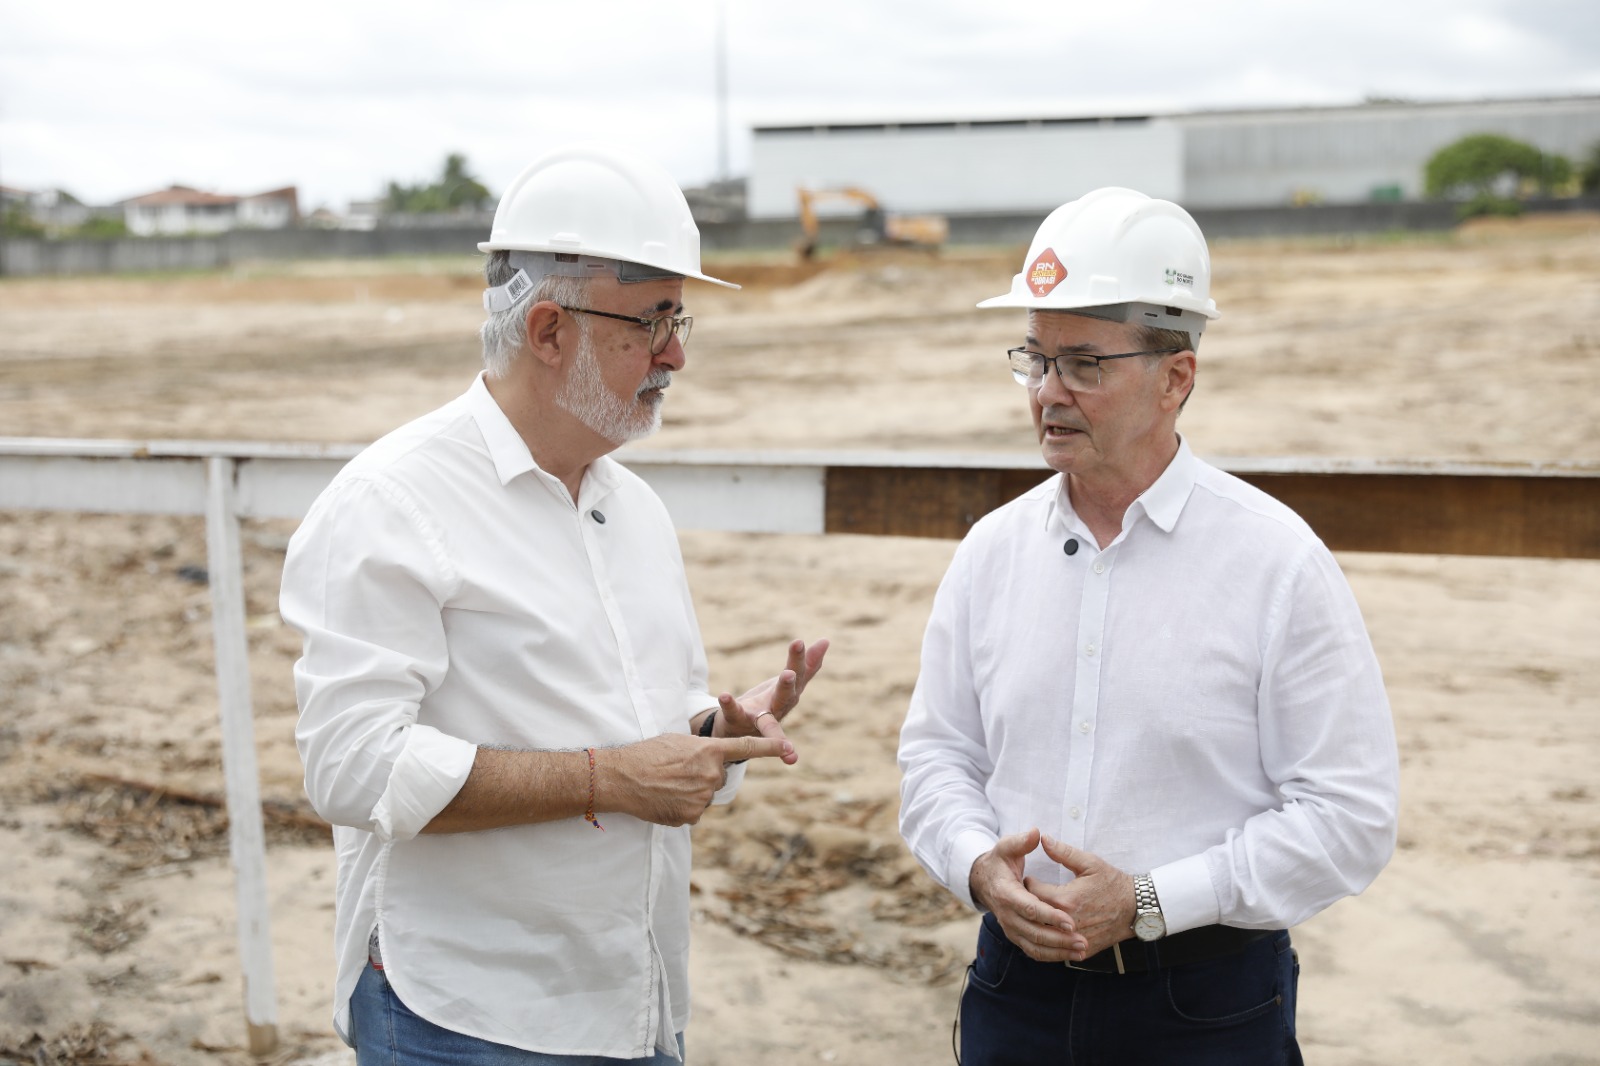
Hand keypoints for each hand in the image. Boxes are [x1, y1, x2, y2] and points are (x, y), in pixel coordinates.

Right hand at [600, 733, 788, 826]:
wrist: (622, 778)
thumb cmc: (646, 754)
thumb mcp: (677, 742)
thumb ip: (701, 751)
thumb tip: (709, 762)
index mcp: (709, 751)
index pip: (746, 748)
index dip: (770, 747)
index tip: (789, 747)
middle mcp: (711, 774)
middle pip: (718, 777)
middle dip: (703, 776)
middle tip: (677, 772)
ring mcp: (702, 797)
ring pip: (705, 796)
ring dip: (691, 792)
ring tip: (667, 785)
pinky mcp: (692, 816)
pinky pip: (695, 812)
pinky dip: (683, 807)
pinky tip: (666, 799)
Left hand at [714, 638, 828, 764]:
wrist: (739, 729)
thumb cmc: (769, 704)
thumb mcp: (789, 684)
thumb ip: (808, 666)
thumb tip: (826, 641)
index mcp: (790, 695)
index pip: (802, 674)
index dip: (812, 659)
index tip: (824, 641)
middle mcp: (778, 708)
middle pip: (787, 694)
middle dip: (790, 683)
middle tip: (790, 672)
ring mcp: (759, 718)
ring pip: (769, 714)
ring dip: (772, 701)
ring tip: (782, 679)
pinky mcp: (738, 721)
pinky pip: (735, 713)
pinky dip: (730, 705)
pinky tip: (725, 695)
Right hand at [968, 828, 1085, 961]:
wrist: (983, 881)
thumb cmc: (1000, 862)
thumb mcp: (1007, 847)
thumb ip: (1022, 842)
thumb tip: (1037, 833)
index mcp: (1006, 893)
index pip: (1030, 908)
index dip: (1050, 915)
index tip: (1070, 919)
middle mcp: (1007, 915)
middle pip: (1034, 932)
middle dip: (1060, 938)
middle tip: (1083, 940)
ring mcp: (1011, 928)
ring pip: (1035, 946)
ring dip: (1059, 951)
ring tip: (1082, 950)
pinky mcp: (1016, 936)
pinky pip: (1034, 951)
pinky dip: (1052, 956)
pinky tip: (1071, 955)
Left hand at [1025, 835, 1136, 959]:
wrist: (1137, 908)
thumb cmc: (1113, 883)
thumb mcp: (1089, 863)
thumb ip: (1063, 852)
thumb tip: (1043, 838)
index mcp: (1065, 899)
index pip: (1031, 892)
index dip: (1027, 883)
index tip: (1029, 879)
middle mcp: (1067, 922)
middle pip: (1033, 915)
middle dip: (1028, 904)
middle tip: (1028, 895)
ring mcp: (1074, 939)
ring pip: (1042, 936)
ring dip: (1036, 924)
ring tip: (1036, 912)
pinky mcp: (1082, 951)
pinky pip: (1056, 951)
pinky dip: (1048, 942)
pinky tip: (1046, 930)